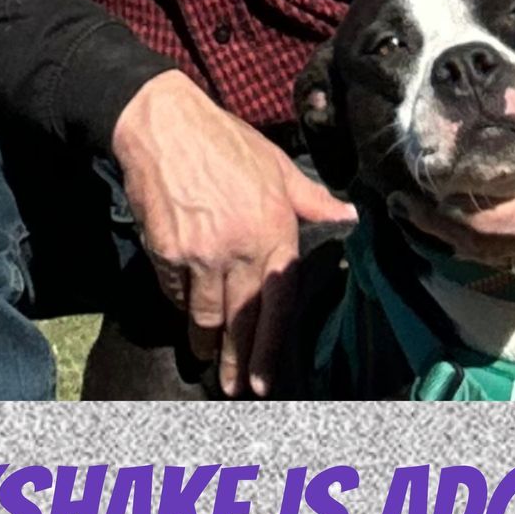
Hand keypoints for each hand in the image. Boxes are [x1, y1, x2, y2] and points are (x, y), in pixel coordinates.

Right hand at [111, 71, 355, 396]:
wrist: (165, 126)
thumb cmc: (226, 142)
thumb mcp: (278, 166)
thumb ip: (312, 200)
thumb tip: (349, 215)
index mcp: (275, 230)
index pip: (279, 303)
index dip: (271, 346)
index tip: (265, 379)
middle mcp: (241, 248)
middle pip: (241, 320)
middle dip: (237, 360)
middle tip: (234, 387)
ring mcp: (201, 253)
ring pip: (205, 315)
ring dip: (206, 342)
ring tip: (207, 359)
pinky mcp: (167, 252)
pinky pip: (174, 292)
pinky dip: (179, 304)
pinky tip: (184, 312)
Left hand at [400, 104, 514, 276]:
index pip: (505, 225)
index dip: (458, 219)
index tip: (424, 197)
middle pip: (489, 250)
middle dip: (439, 232)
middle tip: (402, 207)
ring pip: (499, 259)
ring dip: (456, 241)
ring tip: (420, 216)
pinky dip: (483, 246)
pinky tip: (464, 227)